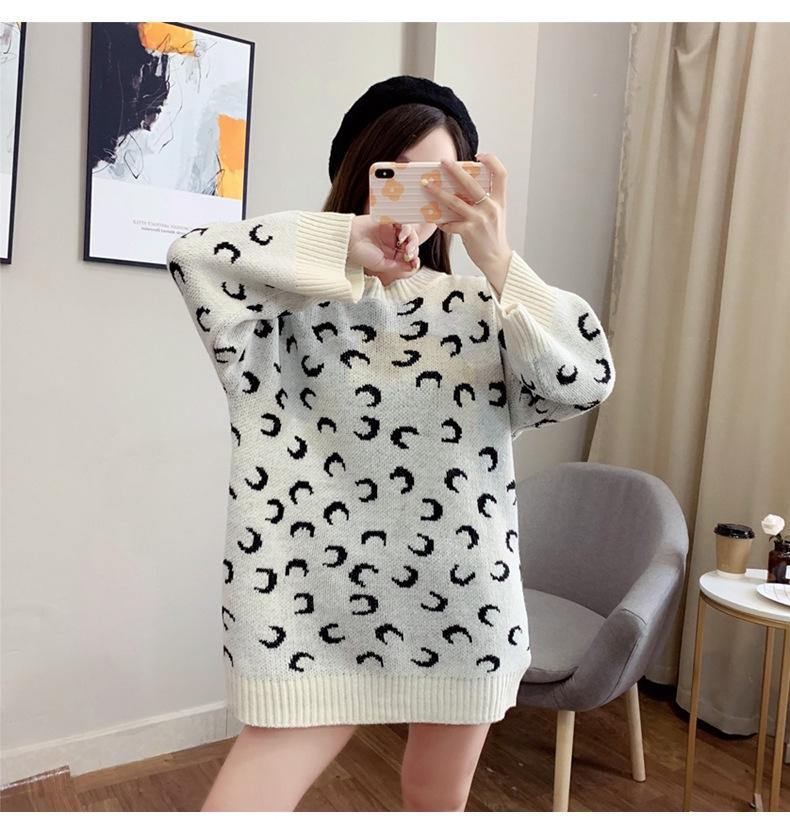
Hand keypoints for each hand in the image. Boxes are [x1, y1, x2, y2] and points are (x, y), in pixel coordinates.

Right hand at [347, 215, 420, 278]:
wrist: (349, 240)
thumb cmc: (361, 254)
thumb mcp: (381, 265)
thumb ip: (398, 266)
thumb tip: (414, 267)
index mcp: (390, 254)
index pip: (407, 256)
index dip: (413, 259)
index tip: (415, 263)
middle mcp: (392, 243)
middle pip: (410, 244)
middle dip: (413, 249)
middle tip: (409, 253)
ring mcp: (390, 231)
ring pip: (408, 234)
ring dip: (411, 239)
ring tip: (405, 244)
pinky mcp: (388, 220)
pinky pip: (402, 222)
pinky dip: (405, 229)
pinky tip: (401, 235)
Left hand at [423, 153, 512, 291]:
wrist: (497, 259)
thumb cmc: (493, 236)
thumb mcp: (494, 215)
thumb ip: (483, 201)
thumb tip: (461, 189)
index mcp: (499, 200)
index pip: (501, 173)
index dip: (492, 160)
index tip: (478, 155)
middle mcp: (491, 207)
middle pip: (472, 183)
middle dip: (455, 170)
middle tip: (443, 162)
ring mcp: (480, 219)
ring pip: (455, 201)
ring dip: (438, 192)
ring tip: (426, 185)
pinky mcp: (469, 232)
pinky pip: (450, 223)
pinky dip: (442, 221)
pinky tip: (437, 221)